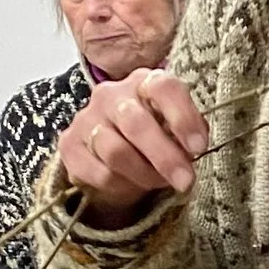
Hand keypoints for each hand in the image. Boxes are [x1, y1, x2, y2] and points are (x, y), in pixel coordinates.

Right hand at [60, 68, 209, 214]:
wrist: (111, 157)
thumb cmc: (153, 137)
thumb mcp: (175, 129)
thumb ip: (188, 132)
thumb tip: (194, 148)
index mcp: (143, 83)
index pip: (163, 88)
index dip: (183, 117)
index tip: (198, 147)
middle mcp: (111, 95)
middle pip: (136, 123)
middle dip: (165, 157)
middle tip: (185, 180)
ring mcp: (86, 118)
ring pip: (116, 152)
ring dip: (144, 174)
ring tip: (158, 182)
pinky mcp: (69, 145)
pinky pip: (100, 173)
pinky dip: (122, 186)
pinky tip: (131, 184)